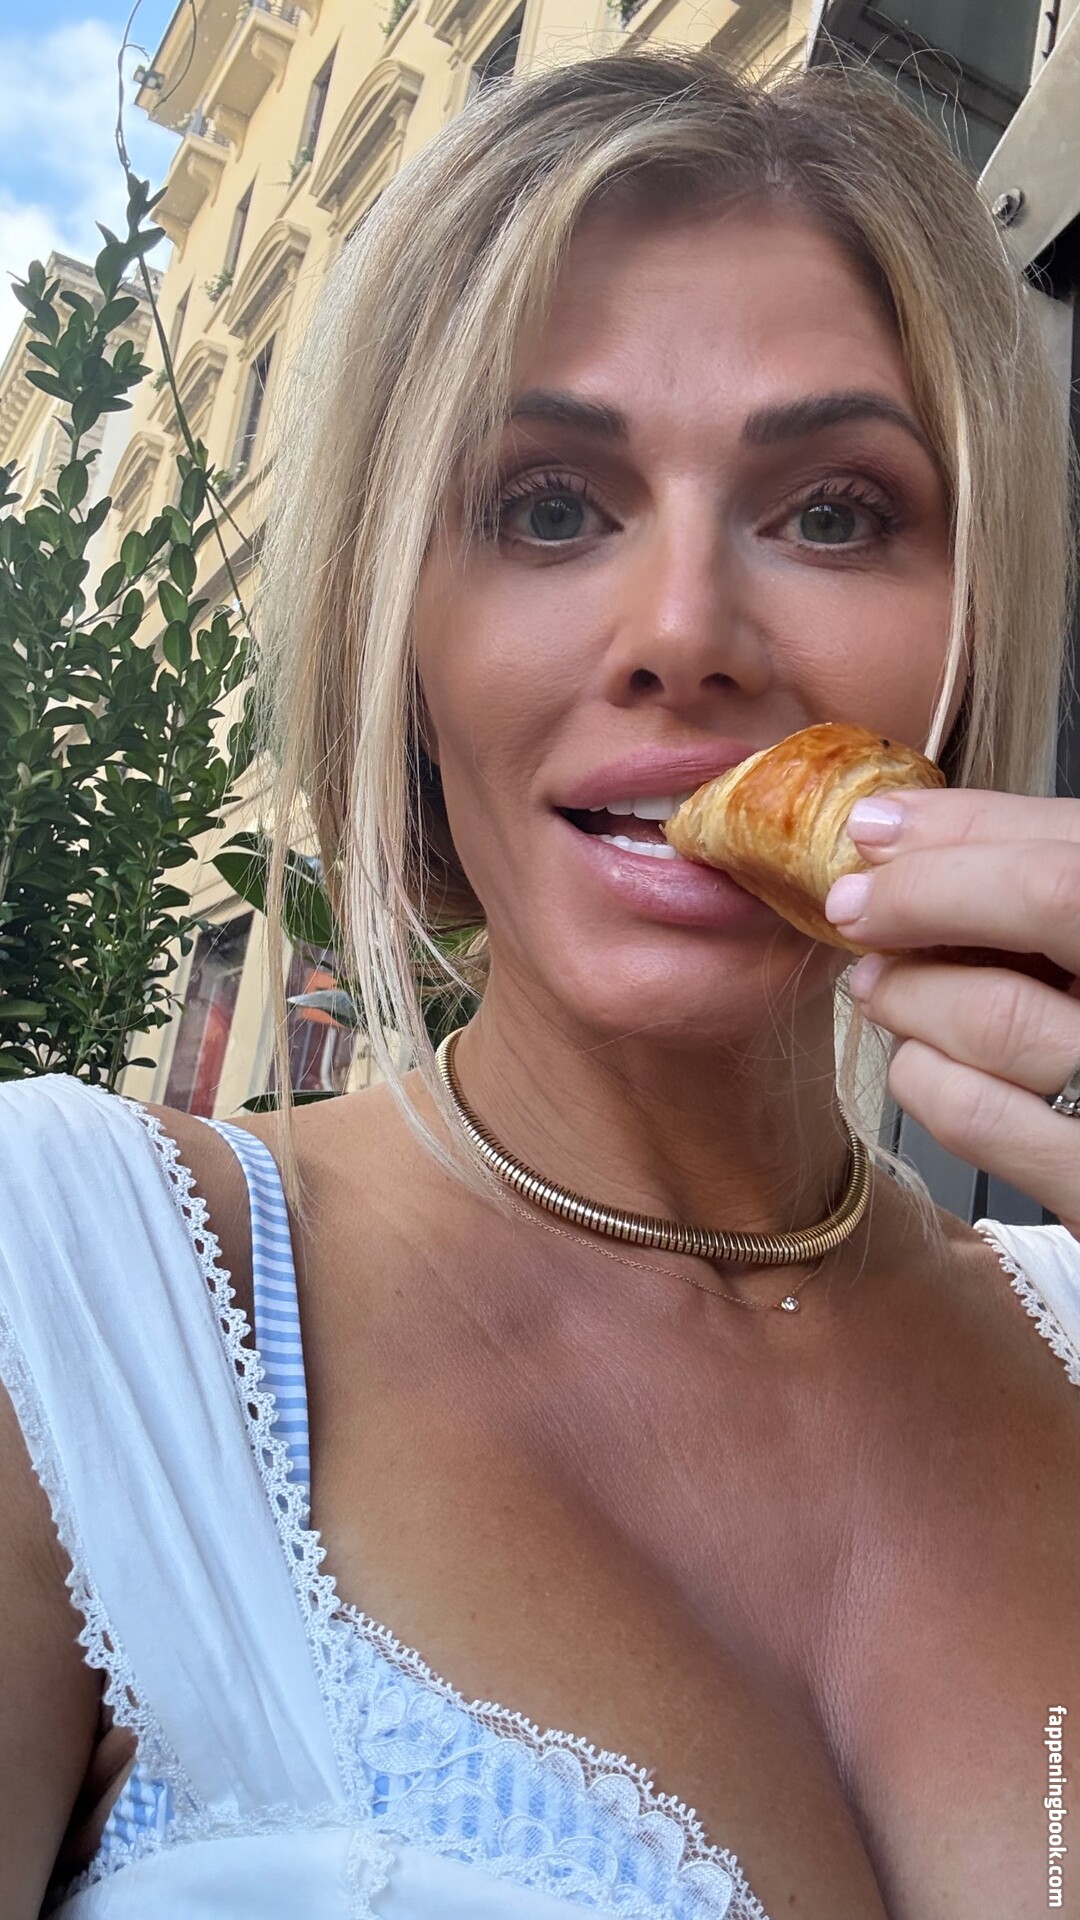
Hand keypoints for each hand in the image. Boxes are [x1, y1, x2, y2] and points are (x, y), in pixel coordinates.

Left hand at [823, 787, 1079, 1240]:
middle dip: (924, 890)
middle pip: (1049, 895)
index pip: (1071, 846)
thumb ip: (1027, 889)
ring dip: (909, 995)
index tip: (877, 830)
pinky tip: (926, 1064)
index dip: (965, 826)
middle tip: (853, 905)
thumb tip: (896, 832)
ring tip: (883, 990)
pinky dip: (923, 1077)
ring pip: (994, 1012)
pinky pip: (973, 1113)